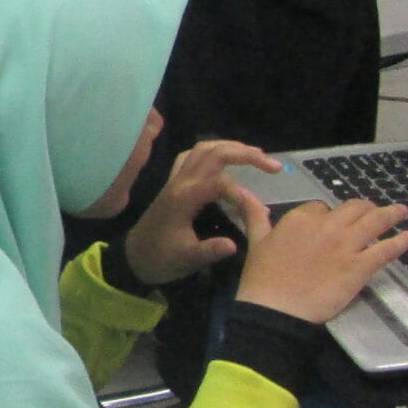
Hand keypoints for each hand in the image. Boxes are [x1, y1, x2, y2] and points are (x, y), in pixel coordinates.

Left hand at [121, 139, 279, 285]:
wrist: (133, 257)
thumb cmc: (160, 260)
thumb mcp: (186, 260)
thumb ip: (209, 251)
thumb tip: (234, 245)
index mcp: (184, 198)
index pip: (220, 182)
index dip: (243, 193)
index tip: (259, 212)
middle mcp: (180, 182)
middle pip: (214, 153)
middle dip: (246, 154)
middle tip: (274, 167)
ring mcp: (175, 179)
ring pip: (204, 149)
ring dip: (232, 147)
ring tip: (259, 156)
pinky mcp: (173, 182)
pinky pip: (192, 156)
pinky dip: (214, 152)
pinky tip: (228, 160)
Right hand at [232, 194, 407, 325]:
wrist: (276, 309)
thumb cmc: (262, 278)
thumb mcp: (255, 241)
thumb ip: (254, 215)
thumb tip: (241, 190)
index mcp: (300, 218)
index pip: (321, 206)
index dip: (329, 214)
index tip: (333, 223)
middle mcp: (327, 225)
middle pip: (354, 208)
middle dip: (365, 209)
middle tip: (374, 214)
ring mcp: (347, 245)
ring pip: (375, 221)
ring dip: (391, 214)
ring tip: (402, 212)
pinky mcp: (361, 266)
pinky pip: (386, 249)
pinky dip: (400, 242)